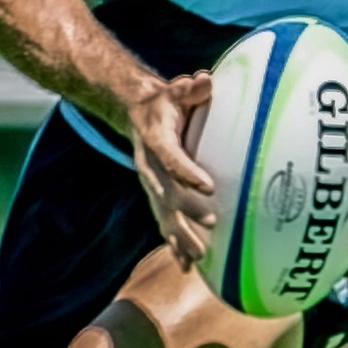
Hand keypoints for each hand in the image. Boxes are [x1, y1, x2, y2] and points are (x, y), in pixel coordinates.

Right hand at [122, 72, 216, 266]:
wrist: (136, 114)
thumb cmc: (165, 103)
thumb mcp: (175, 91)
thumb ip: (189, 90)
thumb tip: (204, 80)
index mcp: (155, 140)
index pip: (171, 157)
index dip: (187, 171)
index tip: (209, 185)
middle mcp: (150, 167)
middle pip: (166, 193)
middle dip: (187, 210)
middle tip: (212, 223)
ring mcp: (151, 185)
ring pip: (163, 215)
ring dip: (180, 237)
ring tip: (199, 257)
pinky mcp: (156, 197)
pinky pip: (164, 223)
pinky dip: (174, 245)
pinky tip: (187, 267)